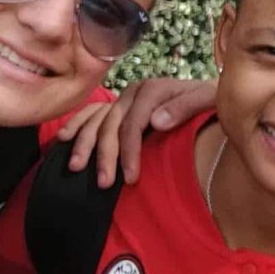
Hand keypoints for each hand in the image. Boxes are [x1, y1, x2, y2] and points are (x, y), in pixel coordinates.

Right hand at [58, 78, 216, 186]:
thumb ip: (184, 107)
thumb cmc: (211, 102)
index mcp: (155, 89)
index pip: (134, 123)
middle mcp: (135, 91)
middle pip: (112, 124)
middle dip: (105, 154)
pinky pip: (92, 113)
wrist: (211, 94)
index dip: (129, 151)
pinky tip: (63, 138)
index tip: (130, 178)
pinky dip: (77, 124)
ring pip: (98, 120)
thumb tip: (155, 122)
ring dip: (84, 143)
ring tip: (75, 167)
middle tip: (103, 183)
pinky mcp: (119, 105)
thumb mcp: (207, 100)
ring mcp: (125, 98)